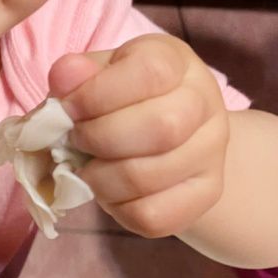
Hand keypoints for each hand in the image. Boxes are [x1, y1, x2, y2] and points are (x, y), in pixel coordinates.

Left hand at [47, 33, 229, 237]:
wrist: (164, 138)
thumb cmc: (117, 99)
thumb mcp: (94, 76)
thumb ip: (75, 75)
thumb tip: (65, 76)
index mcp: (175, 62)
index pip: (149, 72)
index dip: (96, 94)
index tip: (69, 108)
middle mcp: (205, 102)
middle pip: (161, 127)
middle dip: (99, 139)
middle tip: (77, 141)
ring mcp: (212, 151)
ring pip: (150, 176)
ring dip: (100, 178)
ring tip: (87, 169)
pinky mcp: (206, 194)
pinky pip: (154, 216)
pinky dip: (117, 209)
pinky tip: (109, 193)